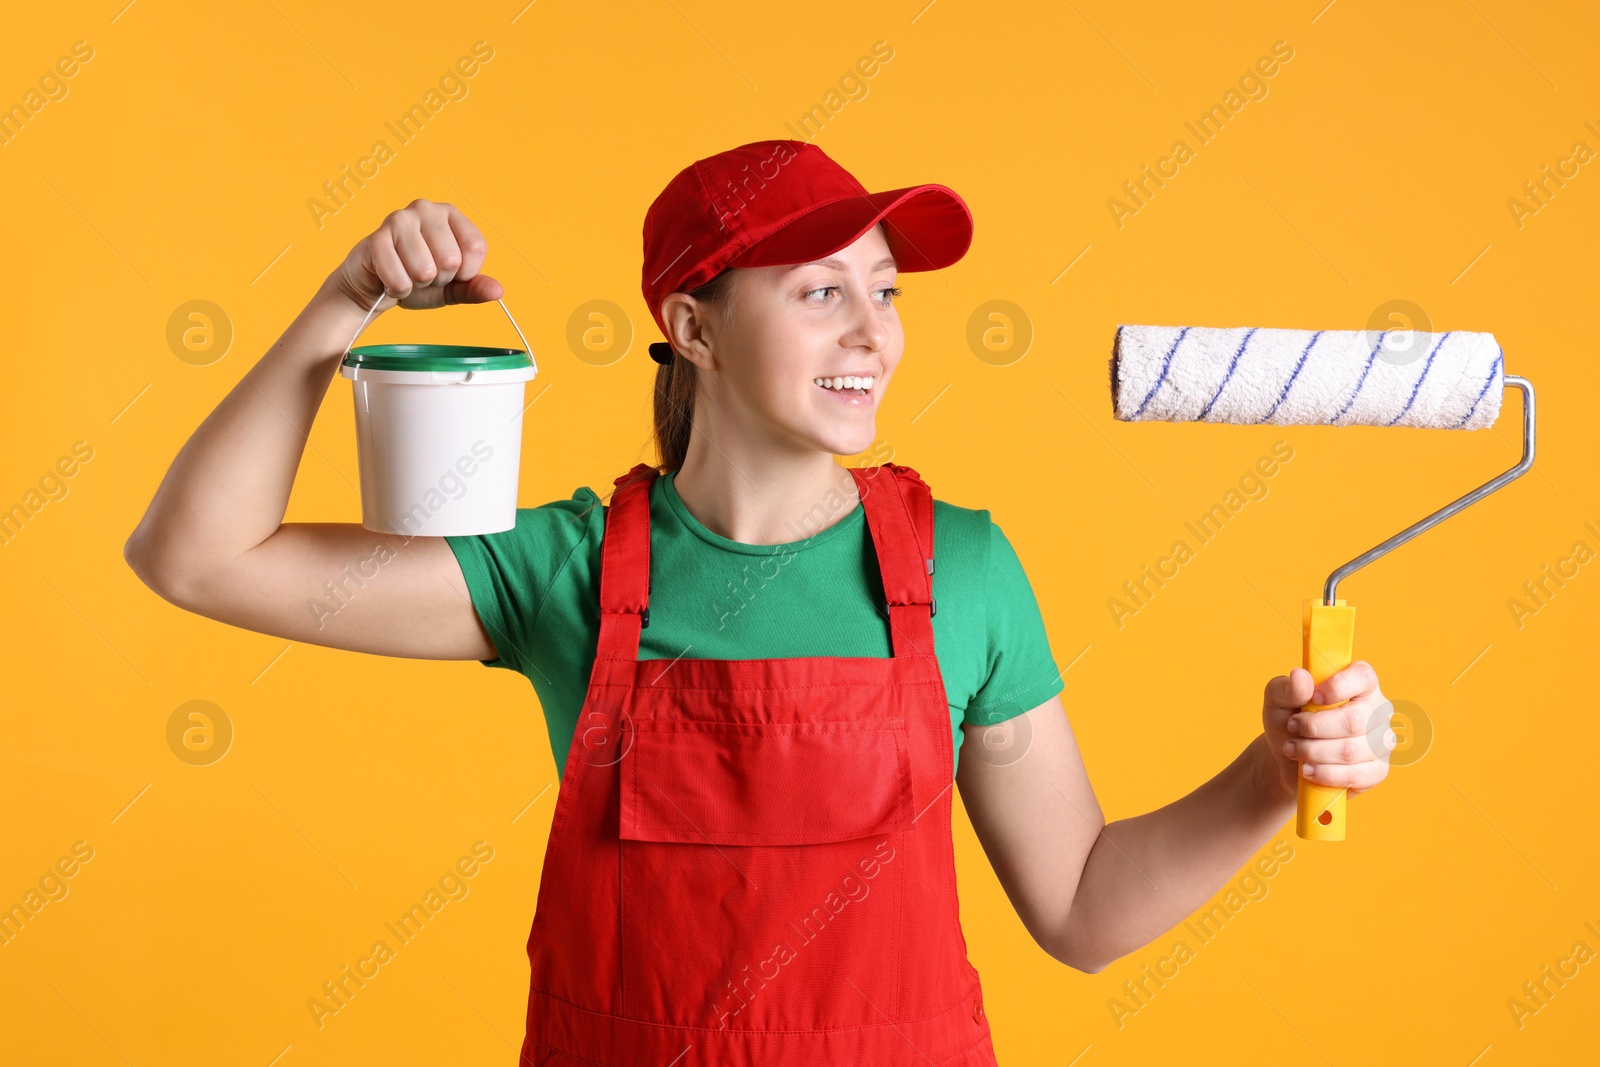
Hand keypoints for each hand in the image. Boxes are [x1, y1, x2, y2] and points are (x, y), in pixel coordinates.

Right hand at [325, 198, 502, 314]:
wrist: (375, 286)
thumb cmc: (417, 280)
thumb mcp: (452, 288)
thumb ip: (475, 288)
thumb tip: (497, 291)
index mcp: (451, 215)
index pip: (476, 247)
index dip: (465, 272)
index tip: (450, 272)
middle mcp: (427, 209)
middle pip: (451, 259)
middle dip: (438, 278)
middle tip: (423, 273)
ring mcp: (400, 219)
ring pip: (425, 270)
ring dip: (416, 284)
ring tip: (407, 273)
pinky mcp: (376, 237)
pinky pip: (399, 279)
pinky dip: (397, 289)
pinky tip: (390, 279)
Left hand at [1258, 661, 1391, 804]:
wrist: (1287, 759)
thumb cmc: (1288, 721)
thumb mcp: (1277, 700)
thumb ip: (1287, 688)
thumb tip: (1301, 676)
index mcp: (1360, 683)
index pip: (1363, 676)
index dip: (1338, 687)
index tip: (1313, 698)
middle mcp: (1377, 710)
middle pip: (1353, 721)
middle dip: (1314, 728)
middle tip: (1292, 728)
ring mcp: (1381, 741)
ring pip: (1350, 751)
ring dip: (1313, 752)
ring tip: (1293, 750)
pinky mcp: (1378, 769)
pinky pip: (1355, 775)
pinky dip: (1324, 774)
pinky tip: (1307, 769)